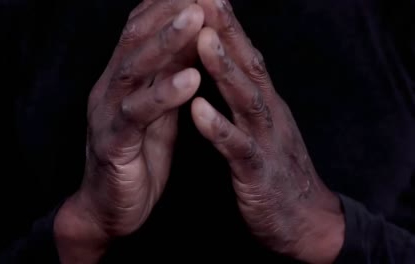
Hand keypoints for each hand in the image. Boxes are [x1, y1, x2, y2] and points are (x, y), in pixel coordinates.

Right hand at [54, 1, 203, 262]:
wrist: (111, 206)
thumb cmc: (138, 155)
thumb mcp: (157, 109)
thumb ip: (168, 75)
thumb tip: (193, 39)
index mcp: (123, 78)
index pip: (140, 28)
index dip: (166, 3)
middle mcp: (110, 89)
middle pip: (135, 38)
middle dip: (167, 10)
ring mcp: (107, 115)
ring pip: (133, 69)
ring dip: (165, 41)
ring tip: (195, 18)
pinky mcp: (113, 145)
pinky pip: (137, 116)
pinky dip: (163, 95)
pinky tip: (190, 79)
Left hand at [193, 1, 343, 262]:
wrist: (304, 219)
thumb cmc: (275, 169)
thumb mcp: (262, 125)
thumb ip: (245, 96)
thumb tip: (226, 64)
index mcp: (265, 103)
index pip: (247, 56)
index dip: (227, 25)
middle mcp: (268, 115)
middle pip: (249, 66)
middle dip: (226, 31)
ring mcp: (265, 142)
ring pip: (245, 99)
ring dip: (224, 69)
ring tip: (203, 40)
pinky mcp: (257, 174)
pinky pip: (236, 149)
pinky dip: (219, 128)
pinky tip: (199, 110)